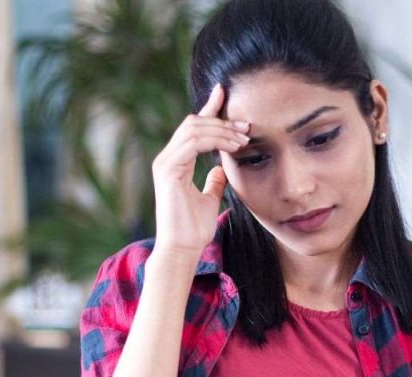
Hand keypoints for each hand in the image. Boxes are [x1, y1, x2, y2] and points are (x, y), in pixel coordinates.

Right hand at [151, 83, 249, 255]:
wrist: (182, 249)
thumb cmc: (192, 229)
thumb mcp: (208, 200)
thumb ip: (213, 182)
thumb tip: (221, 170)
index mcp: (176, 162)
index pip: (193, 127)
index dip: (209, 108)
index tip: (224, 92)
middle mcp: (167, 158)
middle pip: (193, 122)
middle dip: (221, 120)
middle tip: (246, 125)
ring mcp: (165, 163)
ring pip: (193, 128)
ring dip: (222, 130)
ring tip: (244, 138)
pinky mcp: (168, 170)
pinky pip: (192, 143)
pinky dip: (214, 140)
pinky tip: (232, 147)